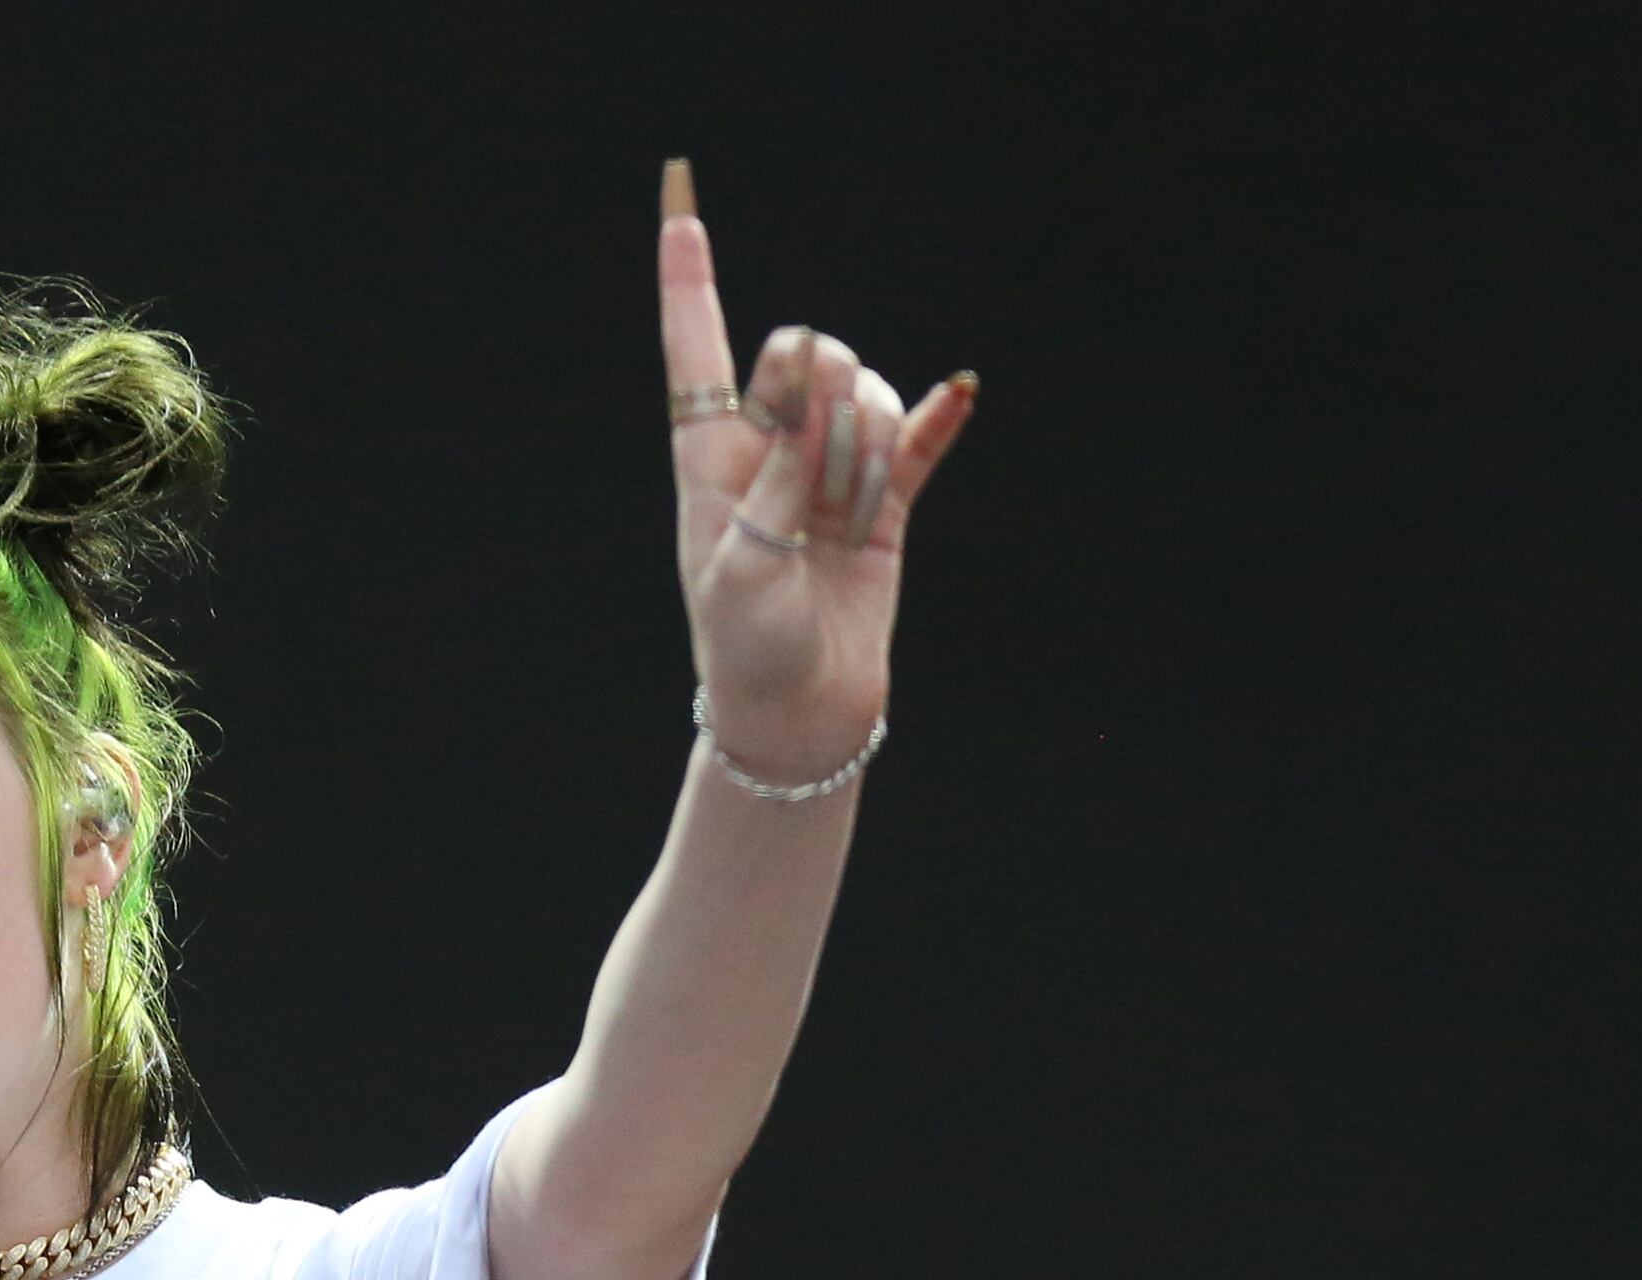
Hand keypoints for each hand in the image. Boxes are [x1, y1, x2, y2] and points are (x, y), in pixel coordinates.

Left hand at [660, 164, 974, 790]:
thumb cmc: (745, 647)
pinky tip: (963, 392)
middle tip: (817, 483)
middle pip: (809, 356)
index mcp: (710, 455)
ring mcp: (828, 470)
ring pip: (867, 396)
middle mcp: (769, 448)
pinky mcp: (885, 504)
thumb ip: (778, 467)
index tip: (678, 201)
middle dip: (826, 397)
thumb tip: (812, 378)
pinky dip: (939, 420)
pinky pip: (919, 444)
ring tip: (850, 521)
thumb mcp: (744, 560)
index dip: (687, 278)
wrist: (797, 717)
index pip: (694, 349)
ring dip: (870, 449)